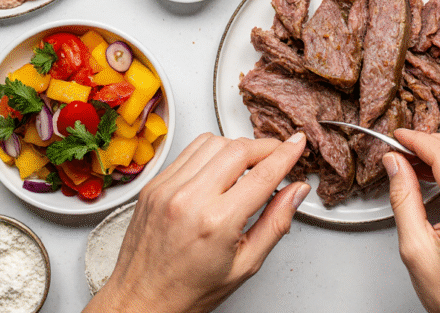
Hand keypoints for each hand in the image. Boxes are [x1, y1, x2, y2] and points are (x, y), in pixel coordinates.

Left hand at [84, 132, 308, 312]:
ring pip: (213, 142)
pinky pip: (188, 150)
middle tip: (279, 153)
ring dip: (238, 146)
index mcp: (216, 223)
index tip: (297, 144)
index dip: (286, 155)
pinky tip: (220, 166)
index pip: (262, 175)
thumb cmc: (189, 290)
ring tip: (250, 162)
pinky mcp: (154, 184)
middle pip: (238, 149)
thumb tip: (296, 192)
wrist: (142, 299)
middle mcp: (189, 199)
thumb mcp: (245, 265)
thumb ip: (276, 223)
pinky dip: (211, 151)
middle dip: (265, 146)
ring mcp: (167, 188)